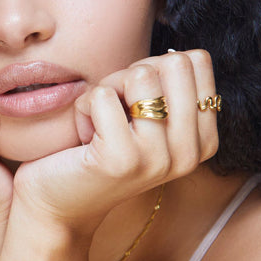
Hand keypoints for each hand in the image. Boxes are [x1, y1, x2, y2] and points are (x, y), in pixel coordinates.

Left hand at [13, 50, 218, 239]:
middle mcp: (189, 153)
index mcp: (202, 140)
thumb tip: (175, 54)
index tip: (136, 103)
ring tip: (99, 124)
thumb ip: (168, 90)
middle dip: (132, 74)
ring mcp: (158, 158)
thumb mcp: (146, 119)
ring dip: (107, 89)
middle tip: (115, 110)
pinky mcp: (122, 159)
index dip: (155, 69)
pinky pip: (103, 95)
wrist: (58, 206)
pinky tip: (83, 138)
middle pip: (174, 63)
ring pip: (140, 75)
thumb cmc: (98, 149)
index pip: (197, 62)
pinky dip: (83, 107)